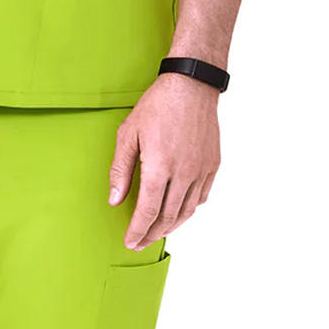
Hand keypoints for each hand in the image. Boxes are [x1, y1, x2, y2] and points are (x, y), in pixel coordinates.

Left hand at [108, 71, 220, 250]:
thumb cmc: (157, 106)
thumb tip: (115, 199)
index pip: (148, 212)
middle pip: (167, 217)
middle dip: (152, 234)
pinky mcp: (212, 165)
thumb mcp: (128, 134)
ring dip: (171, 226)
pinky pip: (201, 197)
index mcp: (160, 167)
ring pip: (186, 211)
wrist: (191, 86)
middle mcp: (183, 174)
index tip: (129, 242)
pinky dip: (188, 210)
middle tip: (140, 242)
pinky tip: (178, 211)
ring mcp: (201, 171)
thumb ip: (121, 169)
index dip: (138, 230)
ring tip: (157, 232)